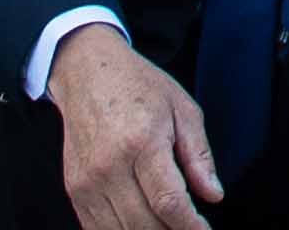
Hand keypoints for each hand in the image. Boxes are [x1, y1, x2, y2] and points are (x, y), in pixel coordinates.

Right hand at [49, 24, 224, 229]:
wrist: (87, 73)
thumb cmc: (139, 87)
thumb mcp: (182, 109)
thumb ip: (199, 155)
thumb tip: (213, 195)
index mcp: (142, 141)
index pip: (168, 201)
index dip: (190, 226)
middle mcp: (110, 165)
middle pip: (145, 224)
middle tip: (190, 229)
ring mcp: (87, 181)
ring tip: (170, 227)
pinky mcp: (75, 190)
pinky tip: (143, 225)